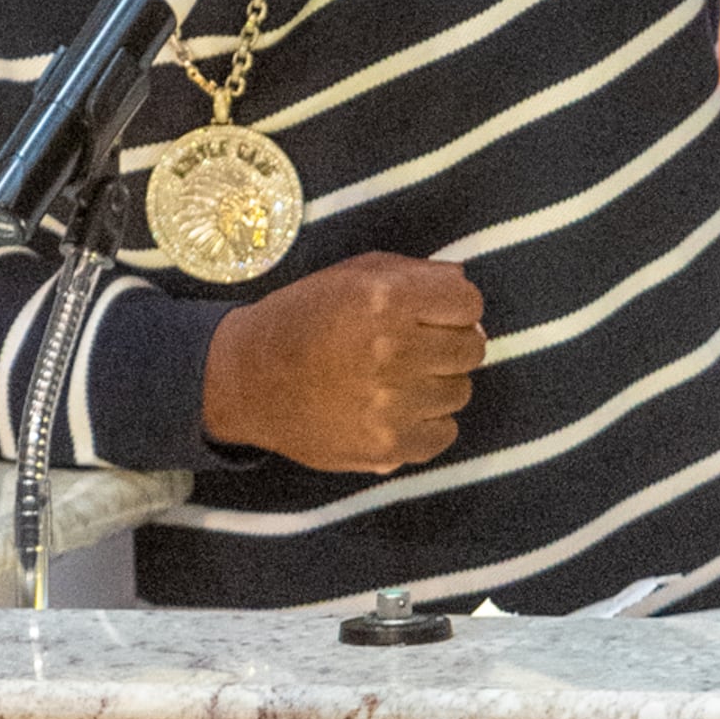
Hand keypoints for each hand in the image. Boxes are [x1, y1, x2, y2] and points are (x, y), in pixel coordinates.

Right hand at [201, 254, 486, 475]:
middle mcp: (394, 350)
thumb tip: (463, 281)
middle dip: (448, 343)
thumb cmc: (301, 319)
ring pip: (460, 391)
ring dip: (437, 383)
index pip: (469, 302)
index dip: (453, 306)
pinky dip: (428, 423)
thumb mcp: (350, 274)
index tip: (431, 314)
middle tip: (415, 348)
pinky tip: (399, 410)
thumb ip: (412, 272)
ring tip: (399, 379)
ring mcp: (393, 404)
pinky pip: (444, 433)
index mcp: (386, 299)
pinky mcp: (388, 446)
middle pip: (471, 348)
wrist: (247, 381)